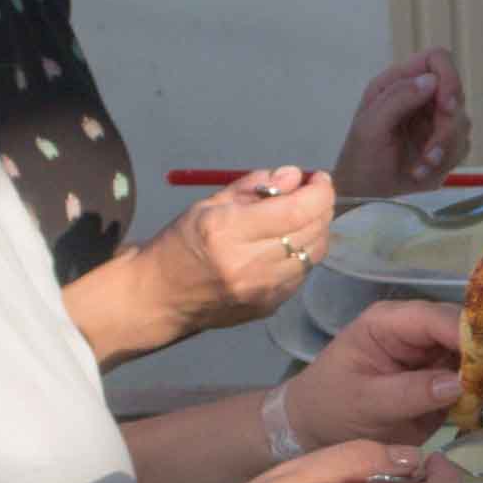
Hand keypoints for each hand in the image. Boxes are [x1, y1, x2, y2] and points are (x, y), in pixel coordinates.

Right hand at [136, 167, 339, 339]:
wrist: (160, 297)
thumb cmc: (181, 244)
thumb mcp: (208, 205)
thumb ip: (253, 187)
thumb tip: (294, 176)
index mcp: (229, 231)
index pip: (295, 211)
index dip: (318, 192)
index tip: (319, 179)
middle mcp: (250, 264)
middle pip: (311, 232)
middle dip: (322, 207)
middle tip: (315, 194)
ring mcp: (262, 290)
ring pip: (313, 255)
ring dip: (316, 231)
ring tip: (301, 217)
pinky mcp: (269, 306)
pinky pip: (302, 274)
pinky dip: (304, 254)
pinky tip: (288, 245)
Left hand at [279, 295, 482, 450]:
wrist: (317, 430)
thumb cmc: (330, 407)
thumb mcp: (364, 402)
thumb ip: (408, 392)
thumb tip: (456, 385)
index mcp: (391, 323)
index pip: (439, 318)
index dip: (472, 336)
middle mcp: (417, 333)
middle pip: (469, 333)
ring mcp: (432, 358)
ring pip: (479, 357)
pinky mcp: (442, 383)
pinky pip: (475, 384)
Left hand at [331, 48, 467, 198]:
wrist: (364, 197)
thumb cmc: (359, 160)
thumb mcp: (371, 126)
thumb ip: (398, 98)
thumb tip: (430, 80)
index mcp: (398, 83)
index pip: (437, 59)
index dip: (449, 77)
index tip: (446, 107)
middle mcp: (419, 98)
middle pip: (456, 94)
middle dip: (446, 126)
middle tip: (429, 152)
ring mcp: (433, 122)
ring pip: (462, 123)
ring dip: (444, 149)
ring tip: (421, 166)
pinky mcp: (444, 146)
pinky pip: (461, 147)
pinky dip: (445, 162)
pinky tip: (422, 172)